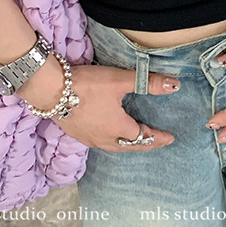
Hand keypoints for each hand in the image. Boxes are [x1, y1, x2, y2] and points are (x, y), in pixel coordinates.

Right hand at [18, 57, 179, 151]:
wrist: (50, 89)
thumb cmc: (88, 85)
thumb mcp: (121, 80)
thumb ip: (148, 83)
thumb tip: (175, 86)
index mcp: (117, 128)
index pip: (143, 137)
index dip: (157, 137)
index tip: (170, 138)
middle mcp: (103, 138)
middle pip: (129, 146)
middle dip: (144, 145)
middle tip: (156, 142)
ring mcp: (87, 137)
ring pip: (113, 146)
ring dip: (127, 145)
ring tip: (134, 140)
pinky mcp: (75, 132)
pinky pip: (99, 142)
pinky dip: (110, 141)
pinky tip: (108, 134)